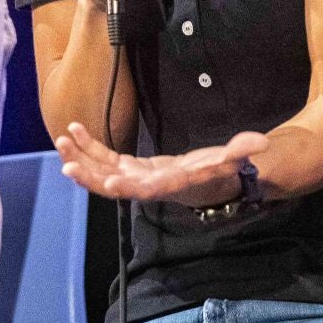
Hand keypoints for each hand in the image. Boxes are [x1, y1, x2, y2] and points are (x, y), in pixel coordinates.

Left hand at [57, 122, 268, 208]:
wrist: (217, 181)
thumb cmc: (227, 171)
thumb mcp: (235, 160)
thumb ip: (244, 151)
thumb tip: (260, 144)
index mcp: (172, 186)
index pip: (148, 190)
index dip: (128, 186)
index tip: (110, 180)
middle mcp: (149, 186)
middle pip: (115, 185)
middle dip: (92, 174)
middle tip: (68, 163)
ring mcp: (138, 178)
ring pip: (103, 172)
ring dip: (82, 158)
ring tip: (62, 140)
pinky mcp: (133, 168)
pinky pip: (106, 159)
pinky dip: (90, 147)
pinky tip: (74, 132)